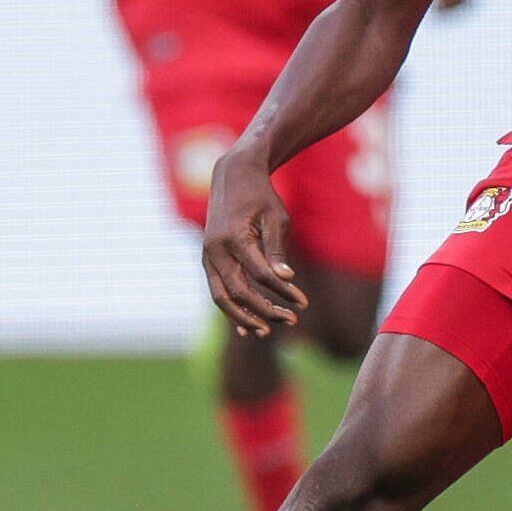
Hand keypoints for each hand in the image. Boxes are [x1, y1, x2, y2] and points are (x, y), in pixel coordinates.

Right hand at [200, 147, 305, 336]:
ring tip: (267, 332)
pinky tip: (246, 329)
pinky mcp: (208, 261)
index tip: (303, 302)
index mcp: (235, 237)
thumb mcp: (276, 218)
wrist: (233, 178)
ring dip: (244, 318)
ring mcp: (207, 256)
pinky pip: (217, 291)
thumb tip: (286, 279)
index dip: (283, 292)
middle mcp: (215, 250)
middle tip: (291, 321)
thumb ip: (277, 250)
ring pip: (221, 297)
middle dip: (264, 311)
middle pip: (238, 292)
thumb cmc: (261, 198)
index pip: (261, 275)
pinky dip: (231, 310)